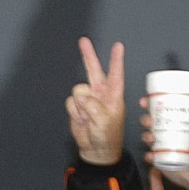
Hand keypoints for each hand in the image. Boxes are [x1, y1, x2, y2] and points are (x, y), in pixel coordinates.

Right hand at [66, 38, 124, 164]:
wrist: (96, 149)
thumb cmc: (107, 136)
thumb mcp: (105, 121)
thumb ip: (93, 106)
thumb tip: (82, 97)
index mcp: (114, 95)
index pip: (115, 74)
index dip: (116, 60)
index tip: (118, 46)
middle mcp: (100, 93)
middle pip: (93, 70)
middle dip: (88, 55)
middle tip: (83, 40)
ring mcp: (88, 99)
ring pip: (78, 90)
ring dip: (80, 106)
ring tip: (87, 118)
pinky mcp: (76, 106)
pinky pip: (70, 101)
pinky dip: (73, 112)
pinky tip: (81, 120)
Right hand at [142, 106, 188, 189]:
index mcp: (176, 125)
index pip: (161, 112)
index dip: (150, 105)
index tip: (145, 101)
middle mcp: (166, 134)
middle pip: (150, 123)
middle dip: (145, 120)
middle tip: (150, 120)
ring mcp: (161, 147)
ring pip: (147, 138)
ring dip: (146, 136)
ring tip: (152, 138)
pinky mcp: (159, 160)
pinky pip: (149, 157)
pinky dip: (149, 156)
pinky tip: (153, 156)